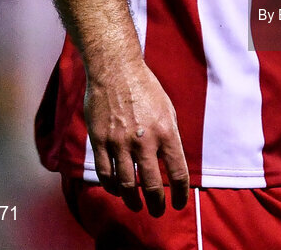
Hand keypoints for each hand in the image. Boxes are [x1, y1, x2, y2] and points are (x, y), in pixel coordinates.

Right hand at [85, 60, 189, 215]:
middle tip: (157, 211)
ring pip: (125, 185)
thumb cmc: (145, 88)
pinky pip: (104, 173)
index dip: (180, 194)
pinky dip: (111, 187)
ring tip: (136, 205)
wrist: (116, 70)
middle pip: (151, 186)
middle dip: (156, 204)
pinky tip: (116, 190)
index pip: (177, 172)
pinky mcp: (100, 140)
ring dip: (132, 200)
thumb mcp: (167, 109)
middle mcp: (144, 140)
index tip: (178, 203)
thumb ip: (169, 136)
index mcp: (166, 131)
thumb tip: (169, 162)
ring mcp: (120, 142)